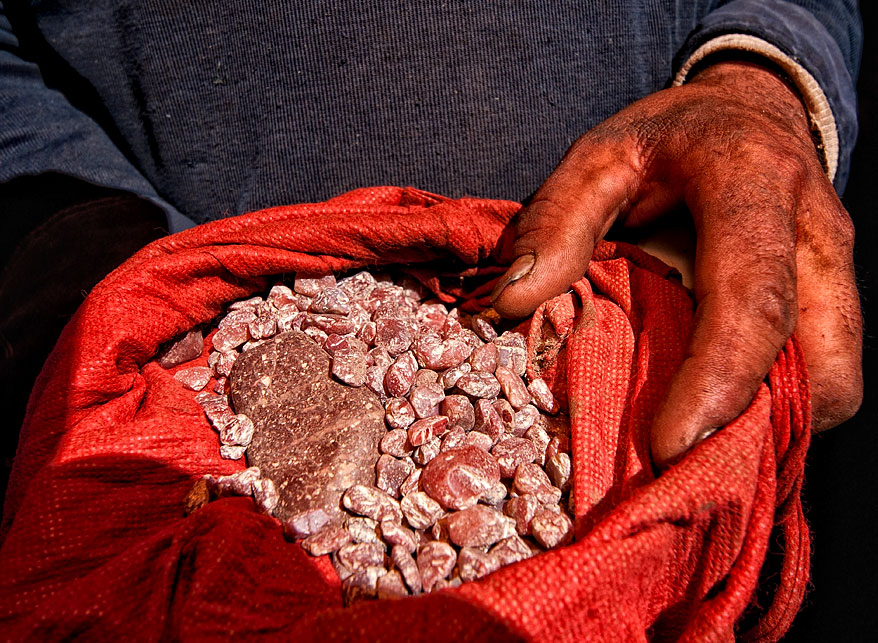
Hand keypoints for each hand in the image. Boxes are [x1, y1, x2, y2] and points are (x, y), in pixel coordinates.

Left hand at [491, 61, 862, 466]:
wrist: (743, 116)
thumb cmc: (665, 141)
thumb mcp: (598, 156)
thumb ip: (557, 220)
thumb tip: (513, 301)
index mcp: (752, 180)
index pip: (750, 291)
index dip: (718, 377)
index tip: (669, 446)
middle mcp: (815, 229)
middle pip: (817, 352)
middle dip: (755, 425)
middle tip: (679, 470)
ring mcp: (835, 267)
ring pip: (834, 376)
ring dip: (772, 424)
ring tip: (696, 450)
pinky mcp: (836, 297)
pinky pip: (826, 374)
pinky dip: (779, 408)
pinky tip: (720, 418)